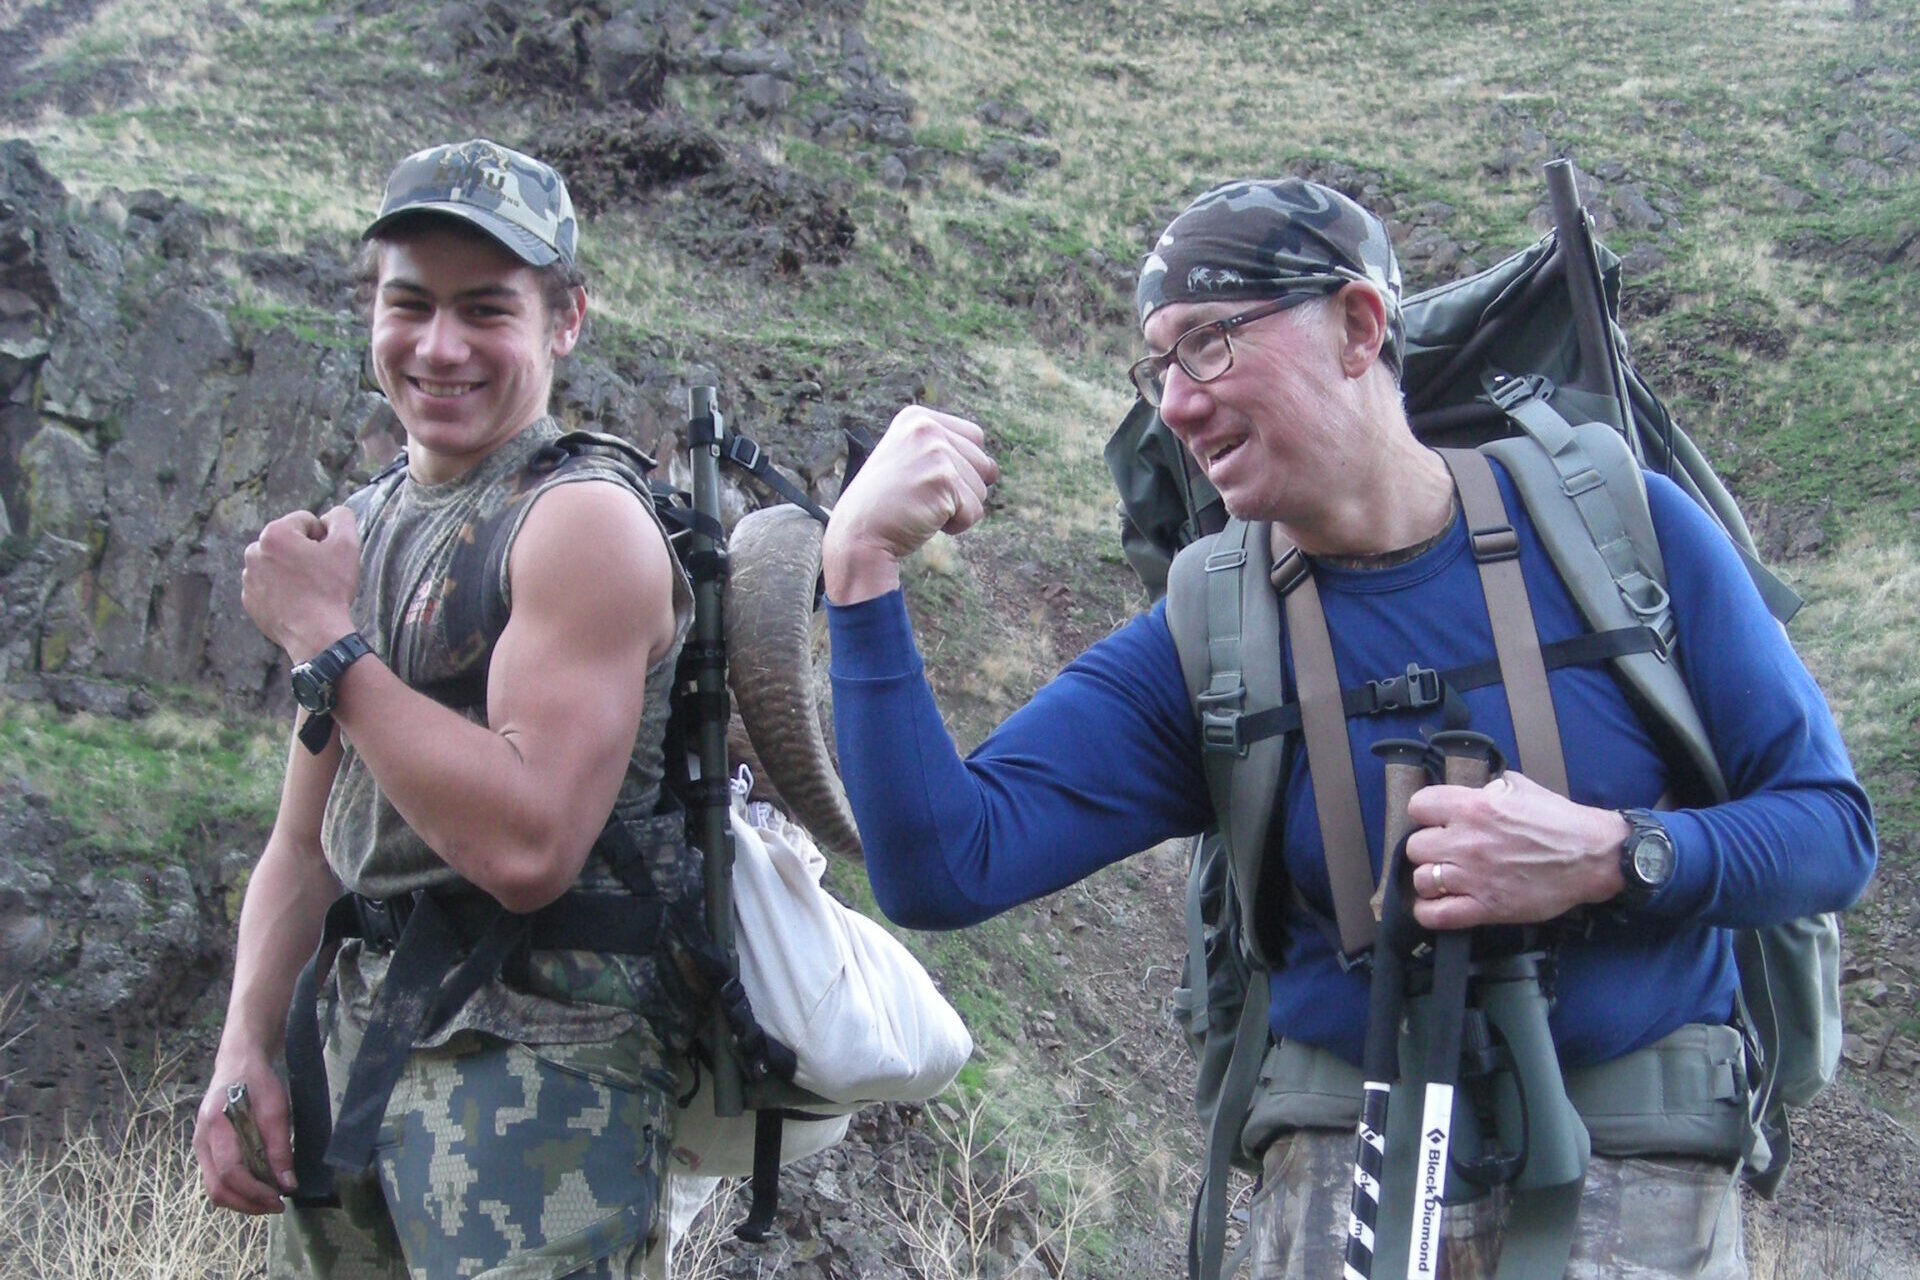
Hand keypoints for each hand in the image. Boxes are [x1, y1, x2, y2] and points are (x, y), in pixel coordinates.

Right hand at [193, 1060, 296, 1212]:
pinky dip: (237, 1190)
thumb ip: (279, 1146)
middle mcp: (201, 1140)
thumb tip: (287, 1183)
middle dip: (247, 1203)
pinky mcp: (205, 1150)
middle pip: (217, 1188)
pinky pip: (216, 1179)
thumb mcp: (276, 1108)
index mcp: (216, 1125)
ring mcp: (200, 1146)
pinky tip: (258, 1186)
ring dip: (242, 1200)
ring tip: (270, 1199)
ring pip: (214, 1188)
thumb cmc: (258, 1082)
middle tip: (276, 1206)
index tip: (279, 1199)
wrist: (238, 1063)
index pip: (230, 1171)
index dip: (254, 1191)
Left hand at [242, 507, 359, 662]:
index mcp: (274, 534)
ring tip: (309, 590)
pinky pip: (268, 586)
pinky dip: (282, 590)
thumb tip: (331, 515)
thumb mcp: (347, 545)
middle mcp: (253, 552)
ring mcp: (248, 578)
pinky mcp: (250, 600)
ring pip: (277, 564)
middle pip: (288, 542)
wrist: (316, 634)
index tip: (329, 558)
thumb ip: (341, 517)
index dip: (324, 537)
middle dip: (304, 553)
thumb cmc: (331, 588)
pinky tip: (299, 602)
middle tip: (320, 575)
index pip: (305, 521)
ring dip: (292, 570)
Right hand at [824, 407, 998, 603]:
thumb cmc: (885, 506)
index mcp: (917, 417)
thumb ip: (944, 451)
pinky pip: (974, 512)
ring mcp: (936, 453)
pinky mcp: (944, 481)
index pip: (975, 437)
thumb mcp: (908, 460)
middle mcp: (927, 428)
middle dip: (961, 490)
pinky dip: (955, 525)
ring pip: (982, 491)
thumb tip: (994, 469)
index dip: (961, 466)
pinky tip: (923, 519)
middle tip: (919, 497)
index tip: (924, 479)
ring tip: (919, 508)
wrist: (858, 535)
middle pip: (984, 464)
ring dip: (957, 509)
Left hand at [1401, 770, 1627, 929]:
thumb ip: (1488, 787)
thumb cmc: (1559, 820)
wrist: (1591, 856)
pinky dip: (1429, 912)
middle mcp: (1465, 841)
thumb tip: (1473, 789)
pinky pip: (1436, 915)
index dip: (1426, 813)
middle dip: (1429, 847)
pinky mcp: (1485, 908)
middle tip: (1446, 851)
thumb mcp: (1520, 787)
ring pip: (1421, 880)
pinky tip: (1435, 906)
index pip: (1418, 806)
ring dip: (1430, 879)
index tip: (1437, 820)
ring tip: (1445, 877)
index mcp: (1472, 807)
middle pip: (1415, 846)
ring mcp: (1473, 877)